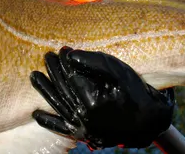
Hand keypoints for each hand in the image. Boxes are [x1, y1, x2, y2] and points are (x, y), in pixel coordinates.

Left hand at [29, 46, 174, 149]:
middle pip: (64, 89)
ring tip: (34, 75)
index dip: (66, 61)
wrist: (151, 122)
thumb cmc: (137, 93)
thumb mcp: (119, 73)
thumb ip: (94, 63)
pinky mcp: (84, 135)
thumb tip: (69, 56)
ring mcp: (83, 128)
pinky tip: (36, 114)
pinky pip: (61, 129)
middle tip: (48, 56)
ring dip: (44, 90)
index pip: (72, 77)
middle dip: (54, 70)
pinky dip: (48, 122)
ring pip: (58, 106)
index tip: (62, 49)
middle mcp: (85, 117)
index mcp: (93, 102)